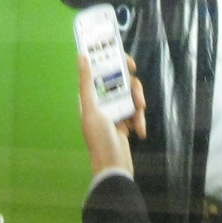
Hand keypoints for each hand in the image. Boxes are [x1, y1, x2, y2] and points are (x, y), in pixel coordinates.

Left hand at [75, 50, 145, 179]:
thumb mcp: (91, 109)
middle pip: (121, 83)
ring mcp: (114, 112)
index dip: (116, 64)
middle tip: (138, 90)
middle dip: (132, 87)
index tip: (130, 63)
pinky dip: (139, 120)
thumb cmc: (99, 138)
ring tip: (139, 115)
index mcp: (90, 97)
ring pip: (131, 97)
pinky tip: (140, 131)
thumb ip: (86, 82)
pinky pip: (135, 113)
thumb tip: (81, 55)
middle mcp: (101, 102)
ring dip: (137, 104)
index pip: (102, 72)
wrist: (113, 167)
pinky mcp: (125, 122)